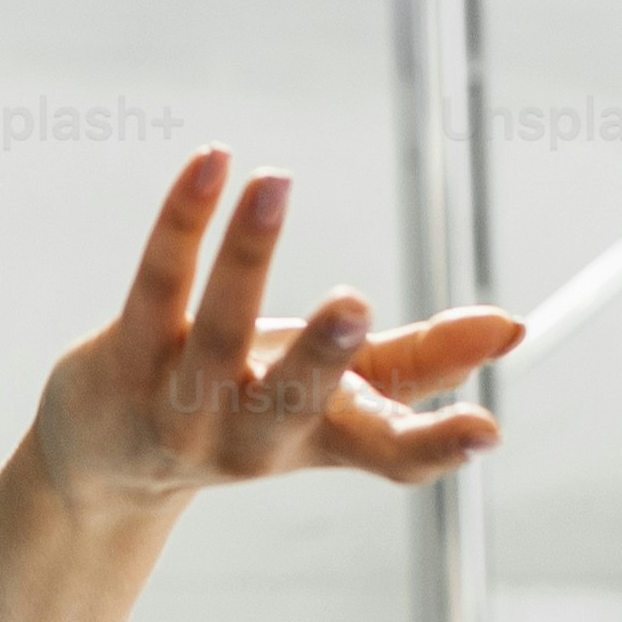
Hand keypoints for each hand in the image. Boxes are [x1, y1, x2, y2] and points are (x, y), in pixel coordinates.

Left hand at [33, 148, 518, 518]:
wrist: (108, 458)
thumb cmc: (244, 406)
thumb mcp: (334, 393)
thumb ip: (421, 361)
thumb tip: (513, 328)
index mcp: (320, 441)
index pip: (389, 457)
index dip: (438, 447)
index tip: (487, 430)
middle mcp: (250, 437)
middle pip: (292, 401)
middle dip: (323, 355)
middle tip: (355, 304)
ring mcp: (180, 405)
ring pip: (216, 332)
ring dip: (245, 255)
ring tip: (274, 181)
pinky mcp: (123, 360)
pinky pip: (157, 285)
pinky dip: (183, 221)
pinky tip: (212, 163)